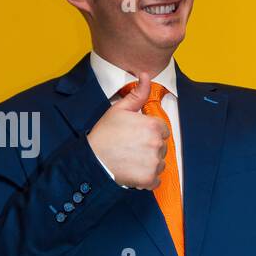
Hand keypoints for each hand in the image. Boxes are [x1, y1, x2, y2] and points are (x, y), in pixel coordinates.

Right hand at [85, 71, 169, 189]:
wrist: (93, 160)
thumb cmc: (105, 134)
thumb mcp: (120, 109)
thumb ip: (138, 94)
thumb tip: (145, 75)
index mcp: (153, 126)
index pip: (162, 130)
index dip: (150, 132)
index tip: (136, 135)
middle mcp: (157, 144)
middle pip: (162, 147)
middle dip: (150, 148)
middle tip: (131, 147)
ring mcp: (154, 163)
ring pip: (160, 163)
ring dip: (150, 163)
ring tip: (131, 159)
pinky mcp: (149, 179)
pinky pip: (156, 180)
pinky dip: (147, 179)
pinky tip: (133, 171)